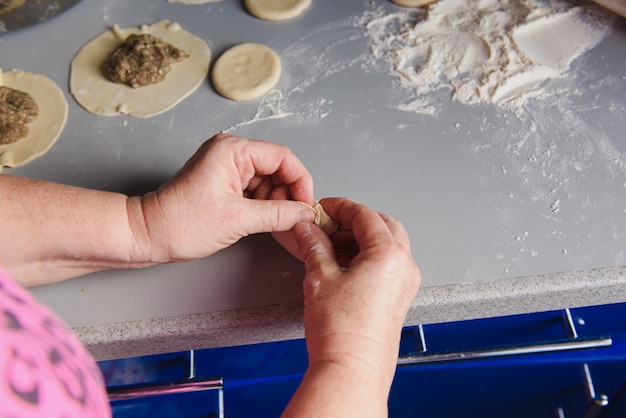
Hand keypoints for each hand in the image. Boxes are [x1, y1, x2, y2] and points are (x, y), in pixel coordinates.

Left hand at [129, 133, 315, 262]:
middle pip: (276, 168)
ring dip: (275, 201)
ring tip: (273, 223)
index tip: (306, 205)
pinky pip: (254, 188)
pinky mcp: (223, 180)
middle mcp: (230, 151)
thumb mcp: (238, 220)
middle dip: (286, 194)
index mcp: (233, 150)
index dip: (300, 181)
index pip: (283, 157)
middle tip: (290, 218)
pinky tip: (264, 220)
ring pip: (267, 180)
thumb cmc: (181, 223)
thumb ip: (278, 214)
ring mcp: (226, 165)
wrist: (149, 234)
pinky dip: (263, 204)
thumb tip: (304, 213)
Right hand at [283, 198, 420, 416]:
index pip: (365, 215)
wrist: (352, 369)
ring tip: (330, 243)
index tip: (324, 207)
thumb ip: (314, 245)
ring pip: (387, 244)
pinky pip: (387, 264)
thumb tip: (308, 230)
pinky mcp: (398, 298)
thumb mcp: (320, 277)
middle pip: (382, 225)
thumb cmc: (342, 332)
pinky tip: (342, 262)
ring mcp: (404, 283)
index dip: (340, 207)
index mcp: (389, 254)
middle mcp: (404, 266)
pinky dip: (366, 255)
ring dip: (360, 238)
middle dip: (353, 220)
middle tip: (328, 223)